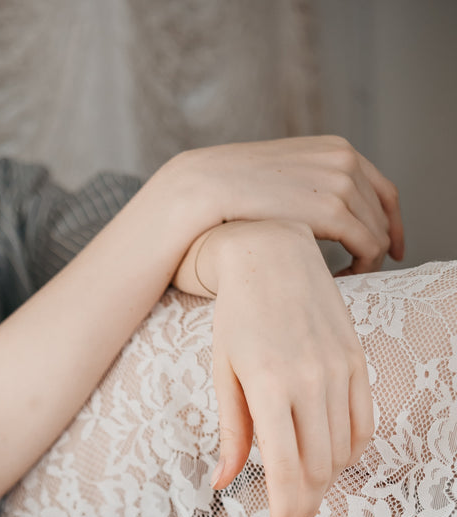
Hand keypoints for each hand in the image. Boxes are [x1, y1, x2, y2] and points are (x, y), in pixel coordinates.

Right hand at [169, 135, 403, 273]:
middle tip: (363, 274)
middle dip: (380, 246)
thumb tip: (315, 214)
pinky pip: (368, 246)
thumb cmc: (234, 191)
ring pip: (378, 233)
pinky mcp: (333, 210)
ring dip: (367, 261)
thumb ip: (307, 188)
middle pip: (384, 214)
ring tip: (345, 282)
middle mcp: (346, 161)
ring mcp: (342, 183)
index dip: (393, 223)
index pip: (383, 190)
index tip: (391, 249)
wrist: (208, 186)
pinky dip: (362, 268)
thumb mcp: (283, 179)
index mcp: (337, 150)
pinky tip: (341, 282)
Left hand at [206, 219, 374, 516]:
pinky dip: (347, 452)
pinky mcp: (357, 360)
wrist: (272, 253)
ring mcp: (339, 369)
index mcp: (268, 388)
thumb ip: (229, 433)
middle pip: (315, 470)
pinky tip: (327, 460)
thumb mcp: (222, 375)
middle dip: (301, 507)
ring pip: (340, 452)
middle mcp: (310, 380)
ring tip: (300, 494)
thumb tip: (225, 483)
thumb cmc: (235, 318)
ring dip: (322, 483)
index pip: (282, 471)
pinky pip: (362, 424)